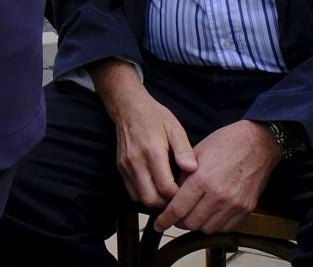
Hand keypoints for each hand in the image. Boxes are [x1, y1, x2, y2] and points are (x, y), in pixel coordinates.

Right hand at [95, 62, 196, 208]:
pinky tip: (155, 187)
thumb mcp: (175, 129)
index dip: (178, 196)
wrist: (128, 107)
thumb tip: (192, 170)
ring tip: (168, 194)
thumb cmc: (155, 117)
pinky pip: (132, 191)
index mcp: (152, 152)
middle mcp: (136, 161)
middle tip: (178, 198)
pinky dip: (144, 194)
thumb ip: (184, 151)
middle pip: (150, 199)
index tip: (188, 193)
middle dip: (166, 204)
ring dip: (154, 201)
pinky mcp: (120, 167)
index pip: (165, 188)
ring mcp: (125, 166)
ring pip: (139, 198)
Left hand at [155, 120, 280, 232]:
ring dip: (198, 225)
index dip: (165, 219)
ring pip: (209, 228)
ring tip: (192, 215)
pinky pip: (226, 227)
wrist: (257, 143)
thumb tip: (171, 193)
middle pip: (192, 223)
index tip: (158, 224)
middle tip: (175, 217)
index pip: (178, 209)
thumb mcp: (196, 153)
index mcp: (202, 180)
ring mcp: (235, 204)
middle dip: (179, 222)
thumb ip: (182, 175)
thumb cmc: (224, 143)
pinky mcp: (247, 208)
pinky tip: (210, 215)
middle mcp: (219, 196)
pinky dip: (215, 224)